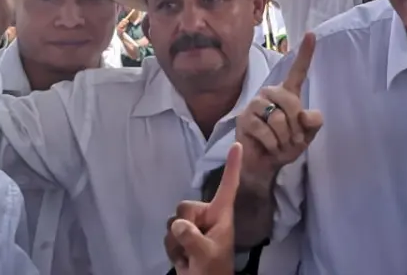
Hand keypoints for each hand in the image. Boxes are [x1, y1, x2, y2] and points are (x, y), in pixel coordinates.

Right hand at [166, 142, 242, 274]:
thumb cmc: (214, 270)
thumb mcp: (206, 254)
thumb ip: (192, 238)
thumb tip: (178, 224)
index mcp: (221, 214)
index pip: (228, 185)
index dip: (233, 165)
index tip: (238, 144)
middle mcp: (207, 215)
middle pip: (185, 206)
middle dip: (183, 226)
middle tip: (193, 245)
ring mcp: (194, 225)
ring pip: (173, 222)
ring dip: (176, 242)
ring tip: (190, 256)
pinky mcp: (182, 236)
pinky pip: (168, 235)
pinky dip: (172, 249)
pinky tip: (183, 259)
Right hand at [236, 34, 322, 191]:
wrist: (265, 165)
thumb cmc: (286, 145)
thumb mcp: (306, 135)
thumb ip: (312, 123)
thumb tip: (308, 115)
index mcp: (287, 93)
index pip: (298, 71)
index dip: (306, 53)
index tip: (312, 34)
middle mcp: (270, 93)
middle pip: (291, 102)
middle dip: (296, 126)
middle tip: (294, 140)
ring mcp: (255, 104)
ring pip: (278, 118)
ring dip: (284, 138)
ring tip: (280, 144)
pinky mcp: (243, 118)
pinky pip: (265, 131)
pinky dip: (273, 144)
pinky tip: (270, 147)